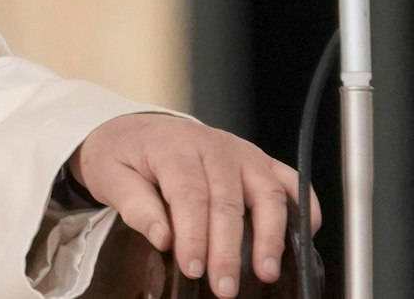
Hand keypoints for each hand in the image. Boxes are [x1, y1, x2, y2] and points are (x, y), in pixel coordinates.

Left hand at [71, 113, 320, 297]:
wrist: (134, 130)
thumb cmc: (124, 154)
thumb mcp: (110, 175)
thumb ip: (135, 204)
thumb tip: (162, 236)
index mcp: (174, 148)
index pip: (190, 195)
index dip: (194, 235)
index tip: (193, 268)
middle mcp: (213, 147)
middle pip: (228, 200)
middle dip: (229, 248)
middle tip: (224, 286)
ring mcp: (240, 153)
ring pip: (266, 192)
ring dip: (270, 236)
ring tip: (266, 271)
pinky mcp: (257, 161)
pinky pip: (289, 181)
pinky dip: (303, 207)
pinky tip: (300, 238)